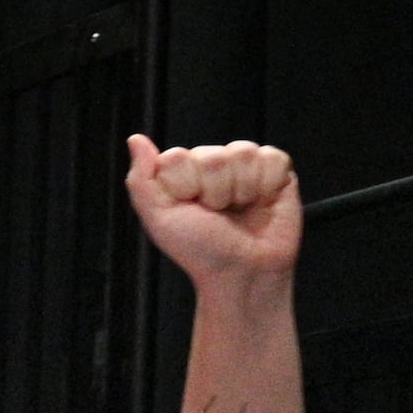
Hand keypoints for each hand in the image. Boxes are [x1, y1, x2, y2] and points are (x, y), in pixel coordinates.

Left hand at [125, 135, 297, 284]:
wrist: (244, 272)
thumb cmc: (200, 250)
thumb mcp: (160, 219)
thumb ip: (142, 180)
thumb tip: (135, 139)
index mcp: (181, 172)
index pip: (177, 156)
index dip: (184, 187)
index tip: (189, 209)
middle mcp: (212, 164)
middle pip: (212, 156)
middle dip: (215, 192)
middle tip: (218, 214)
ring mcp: (245, 165)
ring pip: (243, 153)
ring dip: (241, 190)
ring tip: (239, 210)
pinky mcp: (277, 170)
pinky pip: (273, 158)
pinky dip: (267, 185)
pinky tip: (261, 202)